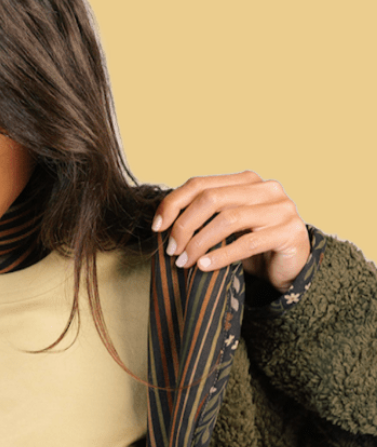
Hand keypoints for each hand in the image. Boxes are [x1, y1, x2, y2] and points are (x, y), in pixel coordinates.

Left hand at [152, 170, 309, 291]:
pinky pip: (248, 243)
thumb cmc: (253, 246)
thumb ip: (204, 217)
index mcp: (246, 180)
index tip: (156, 227)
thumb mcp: (226, 227)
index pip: (200, 184)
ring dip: (199, 243)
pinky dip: (221, 256)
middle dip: (184, 226)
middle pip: (212, 199)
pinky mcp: (290, 232)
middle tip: (172, 250)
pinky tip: (204, 266)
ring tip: (184, 262)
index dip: (173, 203)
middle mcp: (265, 188)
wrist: (291, 266)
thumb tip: (161, 224)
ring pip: (228, 220)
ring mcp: (281, 208)